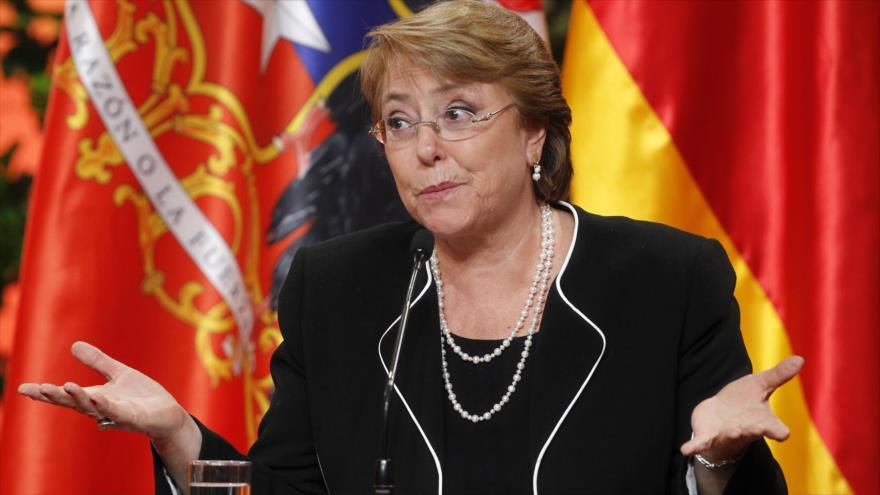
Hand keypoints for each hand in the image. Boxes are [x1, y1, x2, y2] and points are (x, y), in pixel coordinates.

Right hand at [17, 341, 189, 443]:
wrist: (167, 414)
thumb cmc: (141, 396)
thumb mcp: (118, 374)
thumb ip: (98, 361)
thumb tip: (74, 345)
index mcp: (94, 397)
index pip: (66, 395)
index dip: (45, 393)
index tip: (22, 388)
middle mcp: (101, 408)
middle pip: (74, 402)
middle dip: (56, 396)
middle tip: (38, 389)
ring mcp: (116, 414)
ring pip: (93, 407)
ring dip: (79, 398)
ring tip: (64, 386)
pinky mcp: (133, 418)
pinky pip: (117, 412)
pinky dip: (106, 405)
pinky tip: (97, 397)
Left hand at [681, 355, 803, 462]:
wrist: (721, 414)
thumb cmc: (744, 401)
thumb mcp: (760, 385)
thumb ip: (778, 375)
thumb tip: (800, 358)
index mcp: (762, 421)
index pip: (775, 428)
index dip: (779, 431)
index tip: (783, 433)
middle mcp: (746, 430)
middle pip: (752, 432)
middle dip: (753, 431)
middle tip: (756, 429)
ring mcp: (726, 434)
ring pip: (730, 436)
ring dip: (731, 434)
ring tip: (733, 431)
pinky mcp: (707, 436)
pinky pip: (701, 444)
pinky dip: (694, 447)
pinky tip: (685, 450)